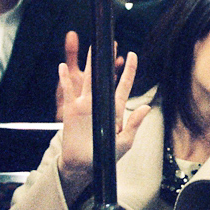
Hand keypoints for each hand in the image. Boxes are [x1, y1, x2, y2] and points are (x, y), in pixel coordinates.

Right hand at [57, 32, 150, 203]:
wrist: (84, 166)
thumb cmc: (106, 156)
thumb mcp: (124, 142)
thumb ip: (134, 124)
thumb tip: (146, 107)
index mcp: (115, 109)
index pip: (123, 86)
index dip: (128, 71)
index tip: (132, 55)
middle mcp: (100, 103)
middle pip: (105, 76)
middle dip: (108, 60)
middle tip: (112, 43)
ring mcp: (85, 105)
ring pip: (88, 79)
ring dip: (90, 64)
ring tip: (92, 47)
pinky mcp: (72, 111)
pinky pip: (68, 92)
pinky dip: (65, 79)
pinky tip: (63, 67)